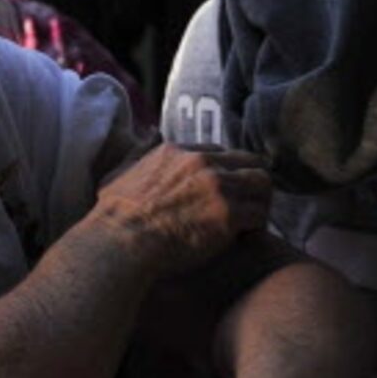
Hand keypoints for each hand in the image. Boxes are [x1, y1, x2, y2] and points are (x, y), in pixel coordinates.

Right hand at [91, 145, 271, 278]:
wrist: (121, 243)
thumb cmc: (114, 217)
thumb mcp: (118, 172)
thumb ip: (138, 152)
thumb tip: (150, 134)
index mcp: (176, 152)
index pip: (219, 151)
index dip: (225, 171)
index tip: (225, 189)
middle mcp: (201, 162)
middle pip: (249, 160)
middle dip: (251, 182)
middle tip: (247, 204)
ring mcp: (217, 186)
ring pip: (262, 183)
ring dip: (260, 202)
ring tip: (251, 221)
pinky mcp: (228, 214)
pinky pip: (259, 214)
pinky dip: (257, 227)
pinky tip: (246, 238)